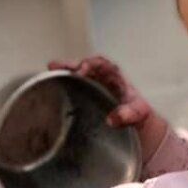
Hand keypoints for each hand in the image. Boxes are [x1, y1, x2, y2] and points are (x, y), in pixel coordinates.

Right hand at [51, 55, 169, 157]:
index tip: (80, 71)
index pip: (102, 64)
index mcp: (115, 76)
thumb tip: (112, 119)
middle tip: (55, 66)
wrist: (137, 122)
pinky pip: (72, 87)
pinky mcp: (85, 96)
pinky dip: (61, 86)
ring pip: (76, 75)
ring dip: (62, 72)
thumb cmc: (137, 114)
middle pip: (84, 66)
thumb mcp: (138, 113)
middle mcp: (102, 77)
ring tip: (49, 70)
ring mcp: (92, 86)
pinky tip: (49, 88)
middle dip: (70, 64)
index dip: (90, 64)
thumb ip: (128, 114)